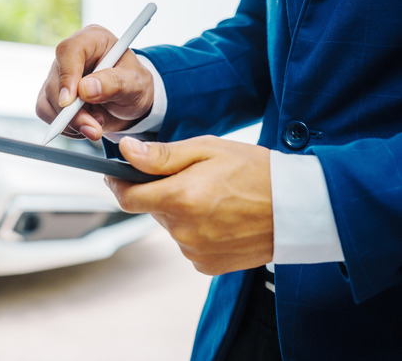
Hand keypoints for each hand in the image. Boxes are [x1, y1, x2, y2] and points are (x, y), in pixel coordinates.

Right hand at [35, 25, 154, 140]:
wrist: (130, 102)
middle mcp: (70, 55)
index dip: (67, 76)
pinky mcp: (52, 94)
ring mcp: (58, 75)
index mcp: (92, 40)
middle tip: (94, 129)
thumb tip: (86, 89)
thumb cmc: (134, 85)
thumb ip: (114, 84)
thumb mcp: (135, 84)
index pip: (69, 51)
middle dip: (72, 112)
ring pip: (47, 100)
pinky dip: (65, 127)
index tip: (70, 102)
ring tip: (97, 125)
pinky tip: (84, 126)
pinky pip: (46, 112)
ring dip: (70, 122)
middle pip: (55, 81)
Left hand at [105, 136, 272, 274]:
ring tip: (215, 197)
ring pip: (171, 226)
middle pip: (152, 209)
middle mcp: (183, 230)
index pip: (127, 198)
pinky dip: (196, 230)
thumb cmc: (256, 171)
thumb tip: (125, 152)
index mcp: (180, 199)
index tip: (117, 174)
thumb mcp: (208, 150)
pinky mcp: (207, 265)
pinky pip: (188, 243)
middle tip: (192, 177)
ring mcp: (195, 251)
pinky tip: (221, 217)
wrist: (300, 208)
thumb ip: (161, 156)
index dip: (118, 183)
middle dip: (161, 192)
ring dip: (181, 211)